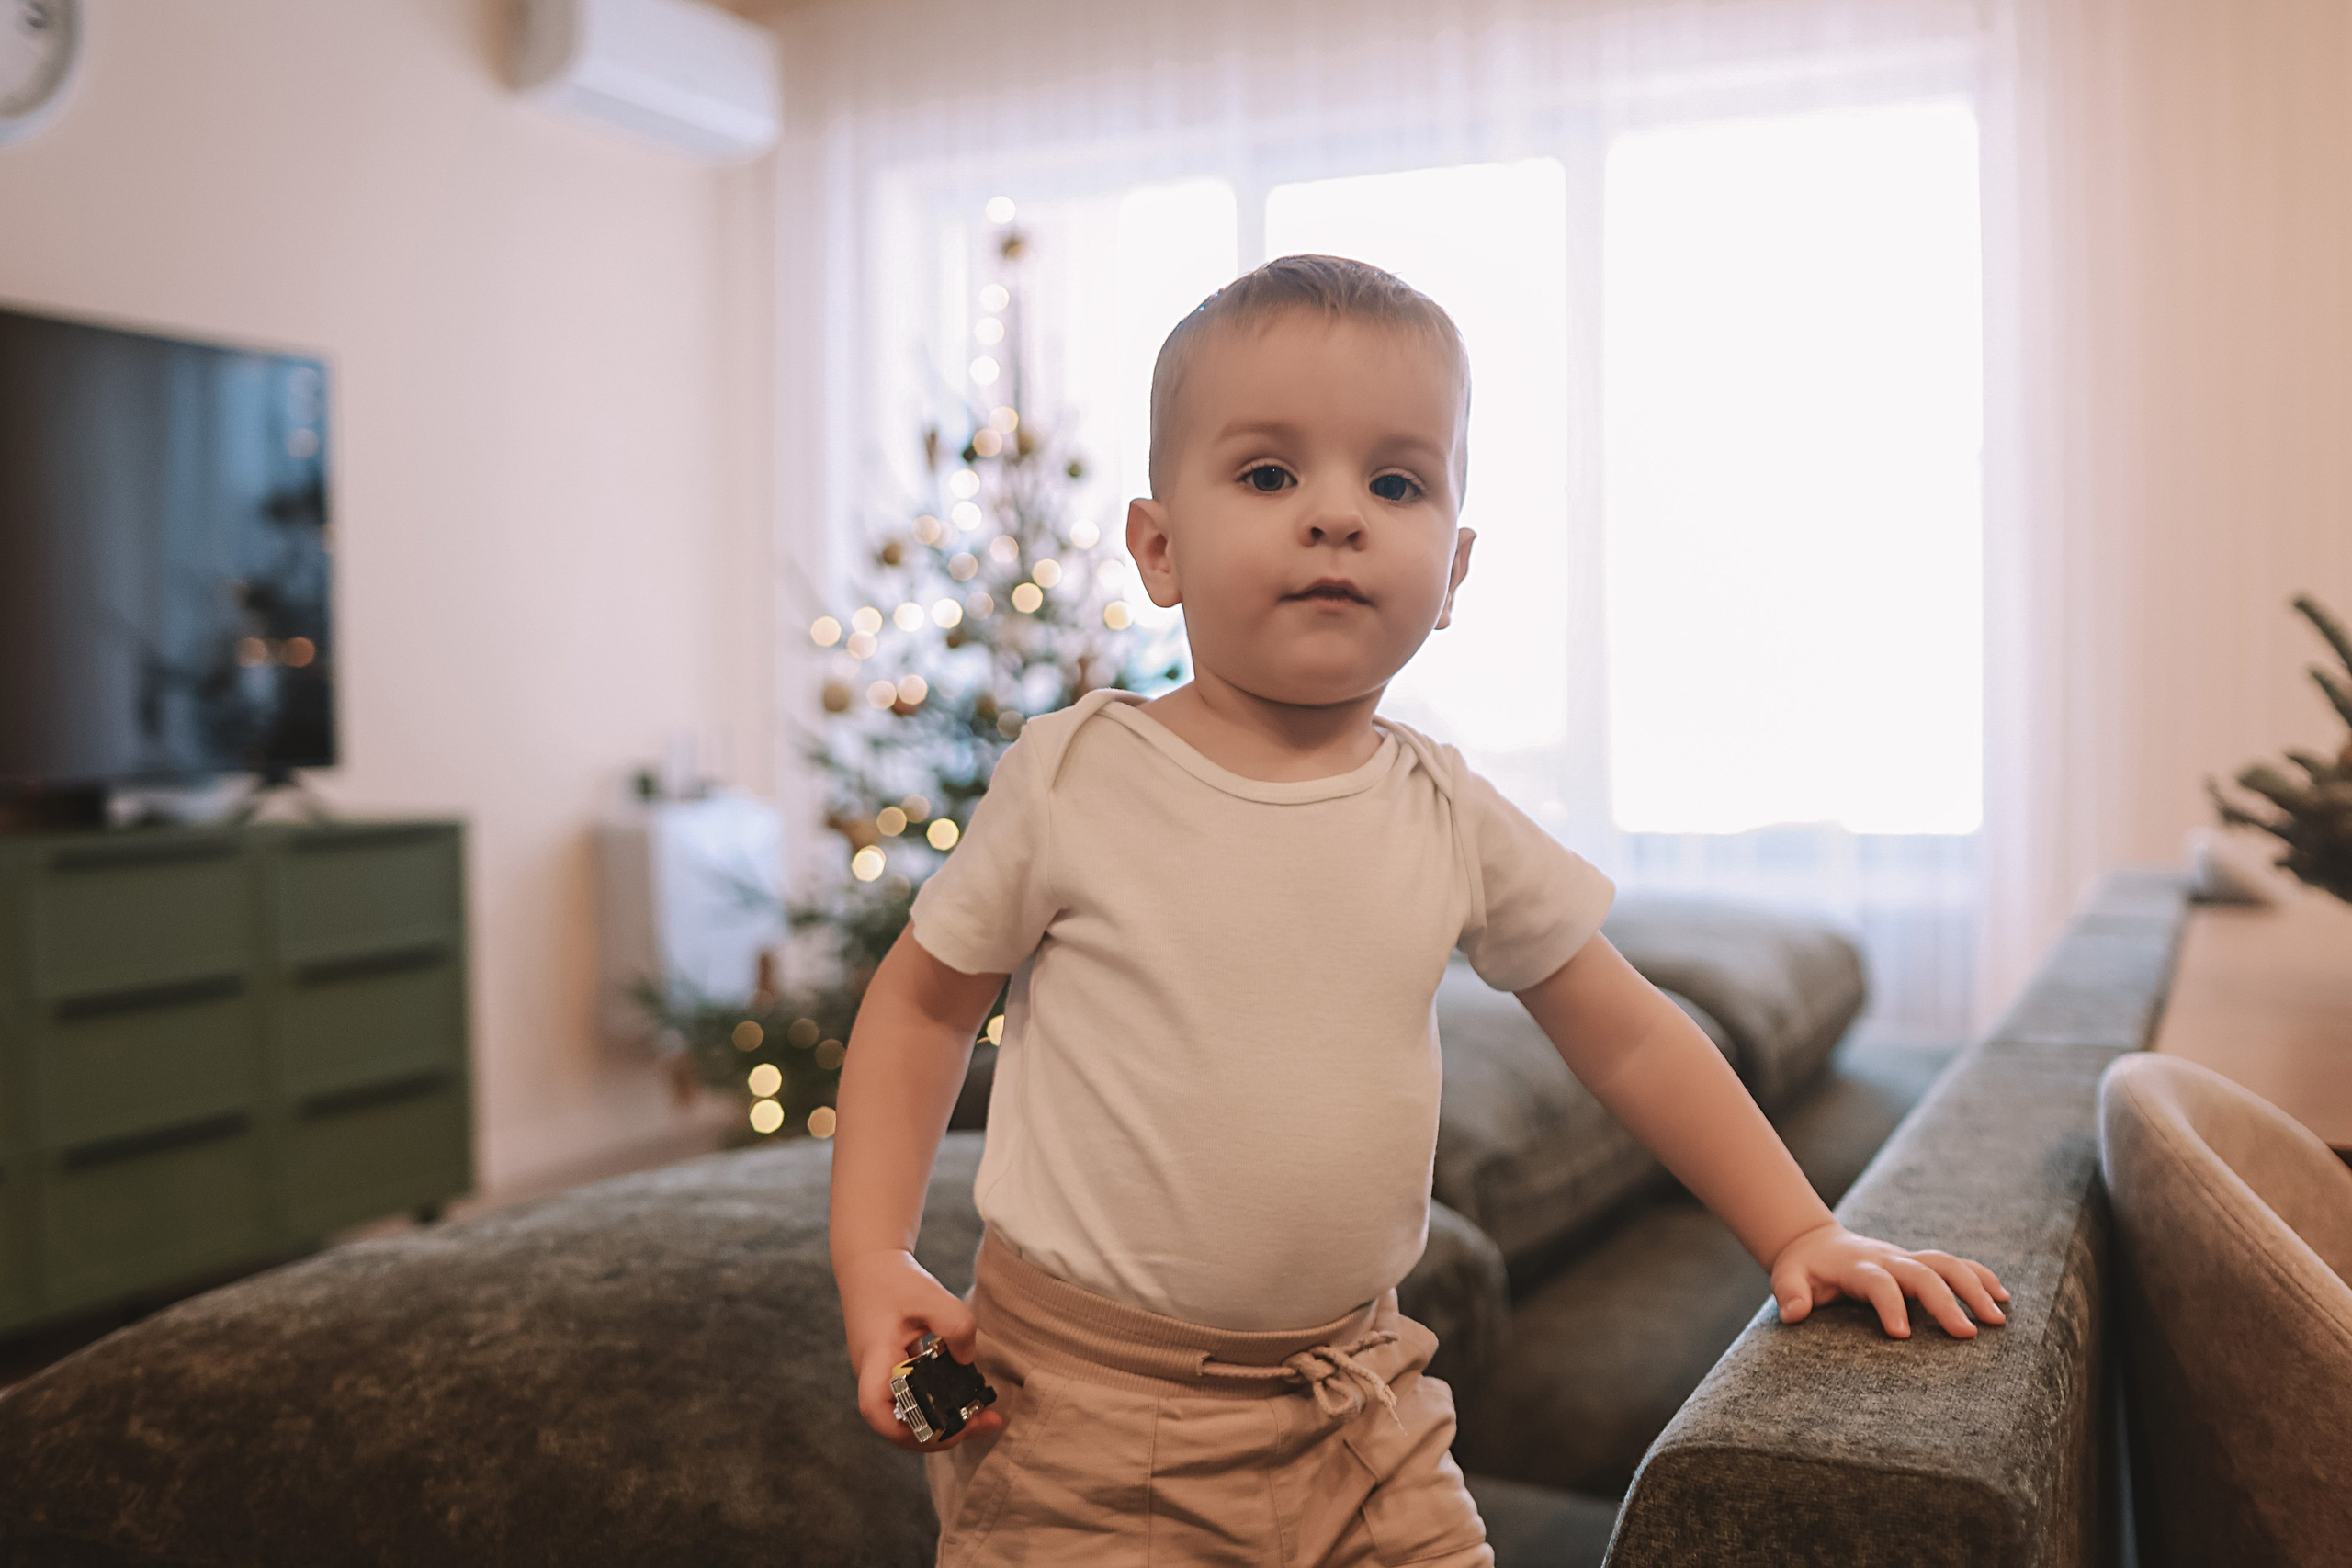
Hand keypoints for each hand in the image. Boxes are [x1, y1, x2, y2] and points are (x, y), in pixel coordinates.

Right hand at [836, 1248, 1004, 1450]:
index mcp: (875, 1358)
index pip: (876, 1409)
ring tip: (984, 1417)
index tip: (944, 1426)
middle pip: (898, 1424)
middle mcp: (873, 1375)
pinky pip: (913, 1397)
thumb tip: (968, 1361)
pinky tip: (966, 1395)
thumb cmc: (895, 1280)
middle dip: (940, 1434)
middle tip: (983, 1424)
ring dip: (942, 1421)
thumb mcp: (931, 1296)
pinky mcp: (892, 1371)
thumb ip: (956, 1326)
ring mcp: (881, 1376)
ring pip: (908, 1414)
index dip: (904, 1428)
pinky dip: (938, 1402)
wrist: (869, 1266)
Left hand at [1768, 1222, 2010, 1338]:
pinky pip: (1955, 1265)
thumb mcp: (1788, 1276)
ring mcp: (1906, 1258)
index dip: (1889, 1305)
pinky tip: (2002, 1297)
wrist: (1814, 1242)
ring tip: (1998, 1318)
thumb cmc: (1803, 1268)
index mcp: (1857, 1266)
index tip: (1901, 1336)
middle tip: (1969, 1335)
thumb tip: (1793, 1313)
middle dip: (1946, 1301)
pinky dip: (1979, 1277)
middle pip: (1923, 1273)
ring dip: (1974, 1287)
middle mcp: (1888, 1259)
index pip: (1878, 1283)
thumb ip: (1790, 1293)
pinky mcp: (1919, 1262)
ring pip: (1946, 1264)